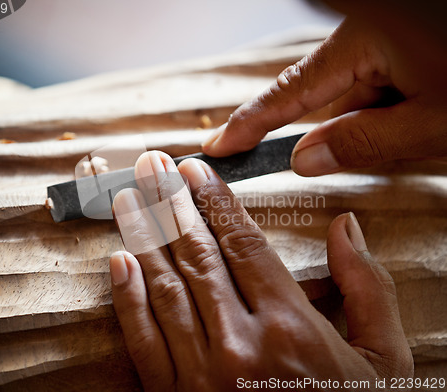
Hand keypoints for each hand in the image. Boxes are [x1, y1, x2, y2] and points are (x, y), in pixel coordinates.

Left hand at [109, 151, 412, 390]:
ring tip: (125, 198)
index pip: (242, 242)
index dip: (214, 200)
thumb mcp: (383, 359)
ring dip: (142, 236)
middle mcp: (240, 345)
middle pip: (197, 255)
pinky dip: (127, 298)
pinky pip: (143, 341)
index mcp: (290, 327)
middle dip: (169, 203)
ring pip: (165, 289)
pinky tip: (117, 260)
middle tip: (150, 165)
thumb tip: (346, 228)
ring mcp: (201, 375)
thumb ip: (368, 289)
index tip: (193, 169)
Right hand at [201, 13, 446, 175]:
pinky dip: (396, 110)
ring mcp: (387, 40)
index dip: (249, 124)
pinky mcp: (403, 49)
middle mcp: (368, 35)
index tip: (219, 146)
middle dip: (351, 128)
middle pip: (329, 95)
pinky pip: (381, 86)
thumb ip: (361, 142)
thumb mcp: (432, 124)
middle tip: (393, 139)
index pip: (288, 93)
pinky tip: (427, 110)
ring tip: (429, 118)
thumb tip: (305, 157)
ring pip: (360, 95)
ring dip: (382, 121)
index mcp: (365, 41)